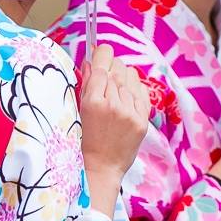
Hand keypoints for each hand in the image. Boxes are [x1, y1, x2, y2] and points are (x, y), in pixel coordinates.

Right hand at [79, 47, 149, 206]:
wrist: (101, 168)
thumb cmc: (83, 141)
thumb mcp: (78, 111)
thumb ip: (85, 84)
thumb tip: (90, 61)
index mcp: (93, 101)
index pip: (102, 64)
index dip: (101, 54)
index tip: (99, 52)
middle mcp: (114, 104)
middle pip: (117, 68)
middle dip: (110, 66)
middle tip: (104, 76)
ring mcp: (131, 112)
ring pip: (130, 77)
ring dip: (122, 78)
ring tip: (114, 91)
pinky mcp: (143, 120)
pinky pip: (141, 90)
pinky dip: (133, 89)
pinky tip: (125, 97)